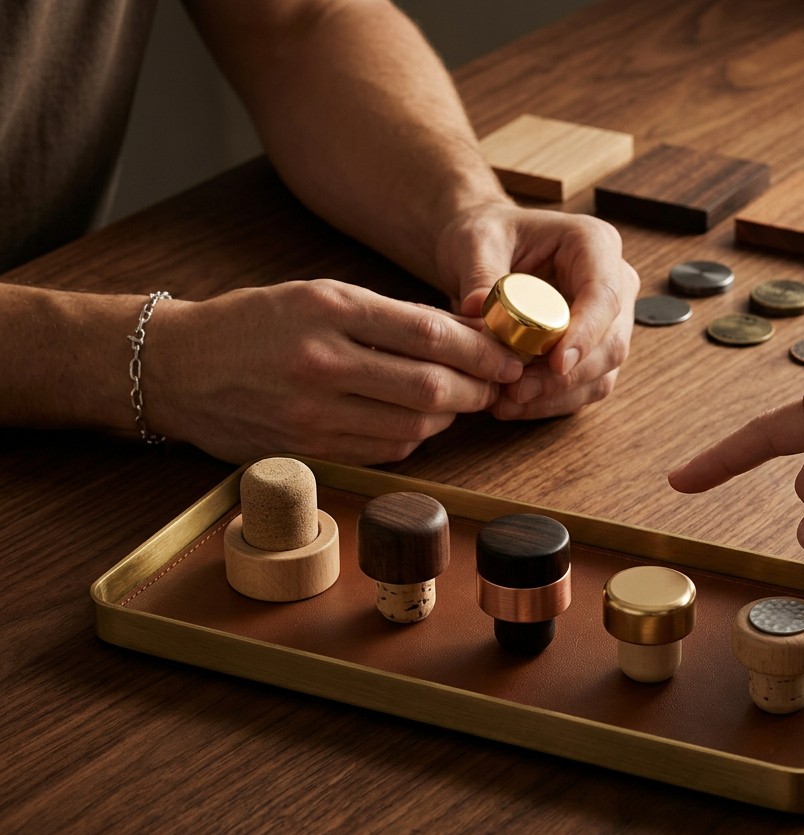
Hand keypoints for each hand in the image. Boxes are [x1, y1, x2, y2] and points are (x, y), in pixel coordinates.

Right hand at [146, 279, 523, 462]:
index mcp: (327, 311)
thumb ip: (387, 316)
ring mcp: (313, 416)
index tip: (507, 355)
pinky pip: (384, 453)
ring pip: (412, 429)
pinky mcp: (308, 451)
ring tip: (459, 402)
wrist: (177, 369)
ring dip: (449, 418)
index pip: (429, 335)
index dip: (481, 351)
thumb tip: (461, 336)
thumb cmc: (253, 324)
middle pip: (430, 388)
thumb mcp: (317, 295)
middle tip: (495, 384)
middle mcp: (321, 364)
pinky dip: (414, 440)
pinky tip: (419, 423)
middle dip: (476, 390)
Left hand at [435, 202, 637, 418]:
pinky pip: (583, 388)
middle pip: (612, 343)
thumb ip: (479, 274)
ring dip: (556, 396)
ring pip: (601, 374)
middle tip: (517, 390)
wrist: (486, 250)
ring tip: (507, 402)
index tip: (556, 363)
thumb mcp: (474, 243)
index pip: (605, 296)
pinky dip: (550, 402)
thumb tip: (478, 309)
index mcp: (594, 244)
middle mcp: (614, 284)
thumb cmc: (487, 236)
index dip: (586, 334)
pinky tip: (514, 404)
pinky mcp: (592, 352)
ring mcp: (608, 322)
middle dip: (567, 376)